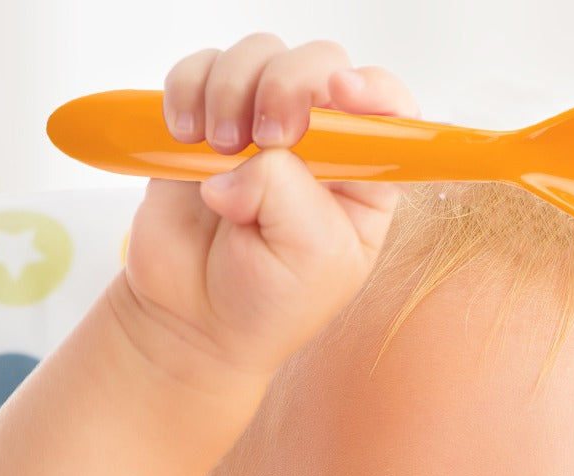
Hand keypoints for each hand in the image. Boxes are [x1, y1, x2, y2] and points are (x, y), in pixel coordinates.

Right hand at [114, 34, 420, 388]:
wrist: (195, 320)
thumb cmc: (269, 301)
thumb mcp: (309, 257)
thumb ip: (289, 192)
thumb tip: (244, 158)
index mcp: (365, 177)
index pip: (388, 108)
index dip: (370, 88)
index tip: (338, 92)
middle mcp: (320, 143)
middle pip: (319, 65)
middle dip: (288, 87)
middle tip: (264, 138)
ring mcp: (262, 127)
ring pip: (259, 57)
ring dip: (232, 90)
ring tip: (218, 149)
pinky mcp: (208, 120)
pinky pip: (200, 70)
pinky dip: (187, 90)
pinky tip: (185, 135)